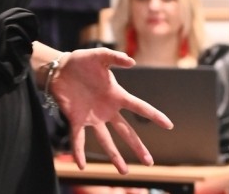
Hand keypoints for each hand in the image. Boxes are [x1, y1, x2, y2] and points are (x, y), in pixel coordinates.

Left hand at [50, 48, 172, 173]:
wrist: (60, 68)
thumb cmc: (82, 61)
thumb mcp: (99, 56)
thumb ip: (115, 57)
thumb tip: (131, 62)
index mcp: (116, 95)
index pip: (139, 107)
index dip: (154, 116)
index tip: (169, 125)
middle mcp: (107, 110)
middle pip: (126, 131)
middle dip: (138, 147)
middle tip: (149, 162)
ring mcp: (92, 117)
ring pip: (106, 140)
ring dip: (114, 156)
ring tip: (124, 171)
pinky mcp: (77, 120)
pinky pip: (79, 139)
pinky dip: (79, 152)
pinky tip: (82, 165)